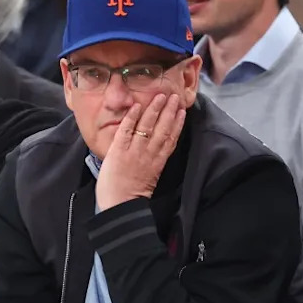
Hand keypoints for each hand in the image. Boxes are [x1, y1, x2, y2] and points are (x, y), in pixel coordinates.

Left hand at [95, 93, 185, 210]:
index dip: (178, 124)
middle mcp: (149, 154)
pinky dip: (132, 118)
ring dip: (154, 109)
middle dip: (170, 111)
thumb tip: (156, 152)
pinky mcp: (119, 151)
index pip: (171, 139)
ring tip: (161, 96)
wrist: (120, 205)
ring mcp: (134, 151)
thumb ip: (153, 163)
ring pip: (147, 126)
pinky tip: (137, 106)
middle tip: (175, 97)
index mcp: (158, 162)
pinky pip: (126, 130)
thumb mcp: (150, 178)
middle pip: (162, 128)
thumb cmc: (132, 197)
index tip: (182, 111)